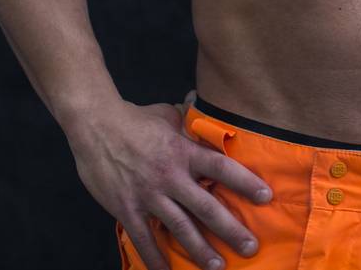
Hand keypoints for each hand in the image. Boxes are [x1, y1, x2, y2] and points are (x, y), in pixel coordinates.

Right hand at [67, 89, 273, 269]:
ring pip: (180, 228)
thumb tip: (205, 107)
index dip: (245, 182)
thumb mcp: (169, 115)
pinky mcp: (127, 208)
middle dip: (231, 230)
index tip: (265, 197)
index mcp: (184, 152)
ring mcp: (149, 195)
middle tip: (251, 247)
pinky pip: (144, 238)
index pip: (222, 168)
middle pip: (207, 207)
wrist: (95, 125)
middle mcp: (171, 176)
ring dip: (200, 250)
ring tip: (218, 266)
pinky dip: (155, 257)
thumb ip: (190, 121)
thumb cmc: (135, 119)